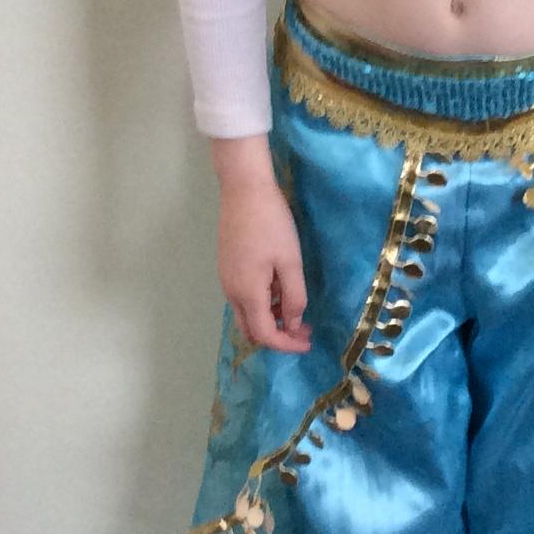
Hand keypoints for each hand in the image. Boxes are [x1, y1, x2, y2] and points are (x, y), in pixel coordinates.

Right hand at [210, 138, 311, 353]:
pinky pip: (243, 298)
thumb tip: (293, 324)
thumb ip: (293, 297)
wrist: (243, 189)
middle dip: (277, 336)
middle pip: (251, 330)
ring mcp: (225, 279)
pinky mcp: (226, 267)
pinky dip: (262, 304)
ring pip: (246, 314)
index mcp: (247, 293)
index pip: (265, 335)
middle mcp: (231, 292)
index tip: (308, 342)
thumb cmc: (271, 224)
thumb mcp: (290, 261)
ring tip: (295, 307)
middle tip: (303, 329)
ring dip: (270, 319)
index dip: (287, 344)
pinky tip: (279, 289)